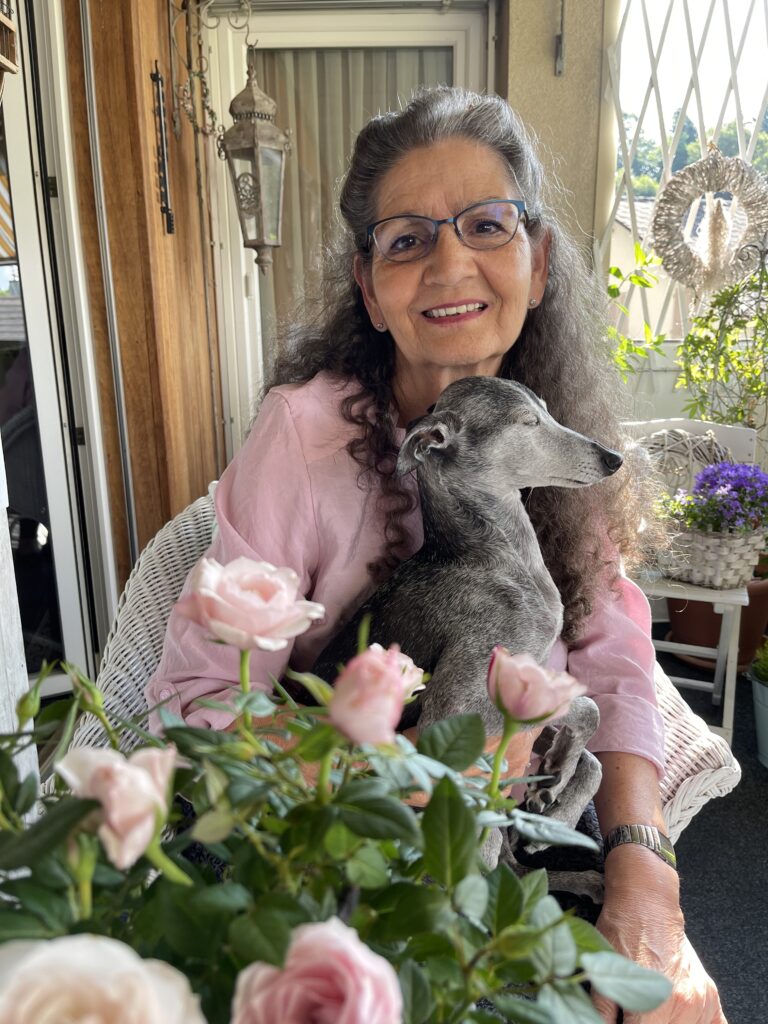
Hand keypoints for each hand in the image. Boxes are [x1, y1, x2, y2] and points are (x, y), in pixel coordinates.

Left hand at [593, 848, 725, 1022]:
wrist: (645, 904)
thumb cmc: (621, 932)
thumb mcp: (602, 973)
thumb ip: (603, 1014)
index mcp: (655, 1007)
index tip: (625, 1018)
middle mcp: (683, 1007)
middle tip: (634, 1013)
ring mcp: (701, 1002)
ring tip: (650, 1012)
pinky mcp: (710, 995)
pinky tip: (678, 1018)